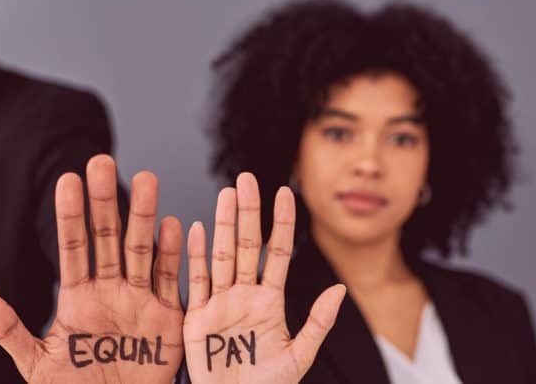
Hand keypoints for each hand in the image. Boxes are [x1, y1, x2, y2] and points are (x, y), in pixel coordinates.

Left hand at [0, 155, 183, 383]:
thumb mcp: (36, 364)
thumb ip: (8, 329)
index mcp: (78, 299)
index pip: (72, 248)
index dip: (69, 216)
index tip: (67, 180)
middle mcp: (109, 291)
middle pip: (108, 238)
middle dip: (105, 202)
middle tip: (102, 162)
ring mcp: (138, 300)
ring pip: (140, 250)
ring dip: (144, 216)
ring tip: (147, 179)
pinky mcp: (166, 318)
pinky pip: (169, 281)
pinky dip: (171, 255)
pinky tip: (173, 224)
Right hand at [183, 173, 344, 383]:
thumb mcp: (299, 356)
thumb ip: (317, 322)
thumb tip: (340, 289)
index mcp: (270, 301)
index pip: (277, 252)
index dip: (281, 222)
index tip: (285, 192)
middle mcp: (244, 295)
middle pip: (246, 246)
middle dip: (248, 212)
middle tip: (246, 179)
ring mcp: (220, 302)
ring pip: (222, 255)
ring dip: (222, 225)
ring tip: (225, 195)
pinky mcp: (198, 317)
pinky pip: (196, 281)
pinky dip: (195, 256)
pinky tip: (194, 229)